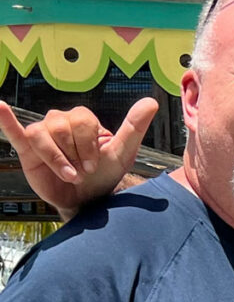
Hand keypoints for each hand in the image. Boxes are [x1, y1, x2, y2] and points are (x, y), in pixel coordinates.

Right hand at [0, 98, 157, 219]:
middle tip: (81, 173)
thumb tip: (151, 102)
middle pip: (61, 127)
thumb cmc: (104, 174)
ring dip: (56, 159)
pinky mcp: (27, 150)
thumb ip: (135, 126)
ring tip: (67, 175)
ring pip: (41, 135)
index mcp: (84, 119)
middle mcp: (61, 121)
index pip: (82, 121)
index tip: (93, 166)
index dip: (87, 145)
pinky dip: (5, 120)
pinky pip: (13, 131)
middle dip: (73, 154)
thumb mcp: (122, 152)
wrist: (86, 199)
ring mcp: (42, 134)